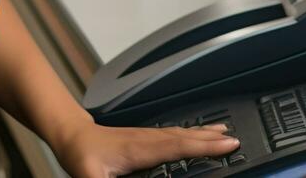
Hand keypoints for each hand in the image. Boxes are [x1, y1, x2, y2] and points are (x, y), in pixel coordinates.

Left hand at [53, 118, 240, 177]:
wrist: (69, 134)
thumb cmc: (80, 154)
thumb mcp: (90, 176)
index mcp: (140, 148)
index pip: (178, 146)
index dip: (203, 146)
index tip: (227, 144)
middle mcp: (146, 138)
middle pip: (184, 136)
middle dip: (210, 138)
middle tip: (236, 139)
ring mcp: (145, 136)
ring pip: (179, 133)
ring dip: (202, 133)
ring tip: (222, 132)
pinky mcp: (142, 138)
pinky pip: (172, 135)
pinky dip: (188, 135)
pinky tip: (192, 136)